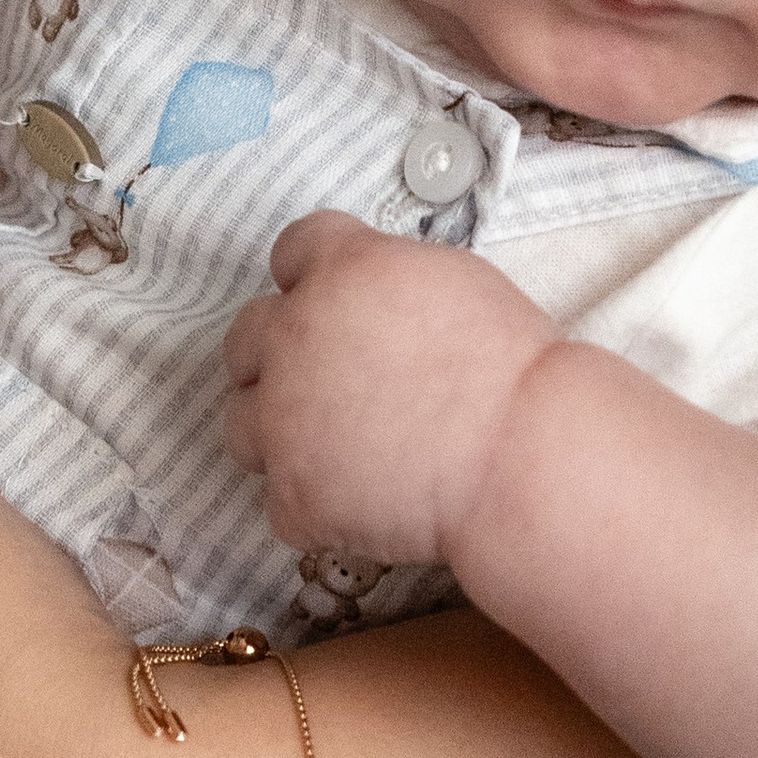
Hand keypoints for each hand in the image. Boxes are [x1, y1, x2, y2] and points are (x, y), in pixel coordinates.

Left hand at [222, 211, 556, 567]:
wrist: (518, 455)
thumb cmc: (509, 365)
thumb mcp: (446, 280)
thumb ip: (382, 282)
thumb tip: (368, 307)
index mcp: (338, 269)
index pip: (291, 250)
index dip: (311, 279)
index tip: (332, 305)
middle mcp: (293, 335)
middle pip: (245, 338)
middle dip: (277, 358)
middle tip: (325, 385)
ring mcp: (283, 421)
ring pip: (240, 424)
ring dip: (278, 433)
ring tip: (333, 453)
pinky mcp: (293, 497)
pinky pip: (280, 501)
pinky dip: (314, 506)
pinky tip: (361, 505)